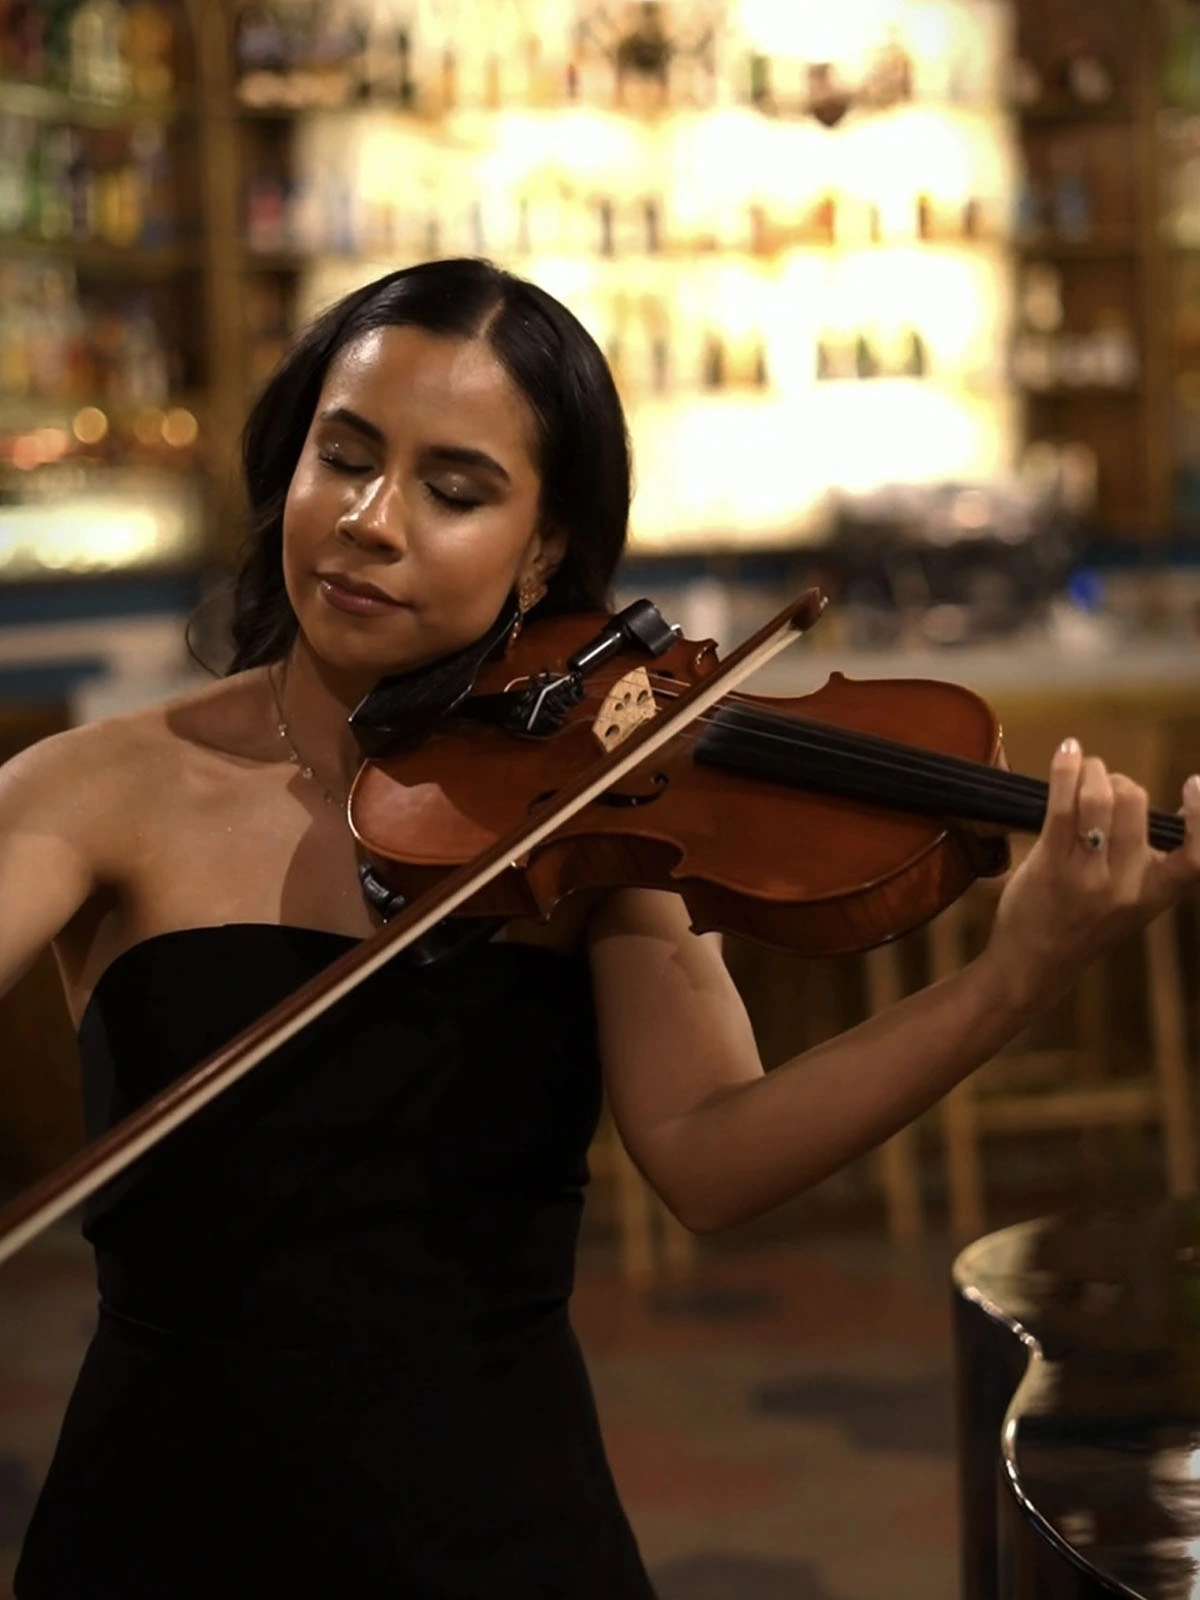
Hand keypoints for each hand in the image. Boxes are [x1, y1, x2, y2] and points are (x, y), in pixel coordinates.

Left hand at [980, 739, 1199, 1014]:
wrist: (1033, 966)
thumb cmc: (1081, 925)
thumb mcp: (1129, 901)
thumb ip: (1144, 862)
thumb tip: (1149, 803)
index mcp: (1154, 895)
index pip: (1194, 858)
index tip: (1194, 783)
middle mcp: (1125, 887)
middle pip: (1135, 804)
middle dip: (1118, 781)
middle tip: (1102, 784)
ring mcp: (1086, 876)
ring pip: (1099, 799)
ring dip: (1091, 771)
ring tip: (1082, 769)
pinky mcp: (1049, 865)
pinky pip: (1062, 805)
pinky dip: (1066, 770)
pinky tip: (1068, 751)